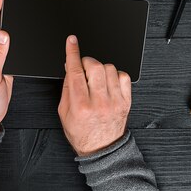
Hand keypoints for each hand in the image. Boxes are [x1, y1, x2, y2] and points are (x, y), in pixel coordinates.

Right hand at [58, 35, 131, 155]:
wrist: (102, 149)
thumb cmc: (82, 132)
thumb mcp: (64, 112)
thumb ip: (66, 88)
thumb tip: (69, 67)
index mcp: (80, 105)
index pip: (75, 71)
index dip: (72, 53)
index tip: (72, 41)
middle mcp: (99, 102)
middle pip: (94, 66)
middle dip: (86, 61)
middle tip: (83, 68)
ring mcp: (115, 101)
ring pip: (109, 68)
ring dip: (100, 69)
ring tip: (96, 79)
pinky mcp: (126, 101)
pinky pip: (123, 76)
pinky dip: (115, 74)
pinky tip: (108, 82)